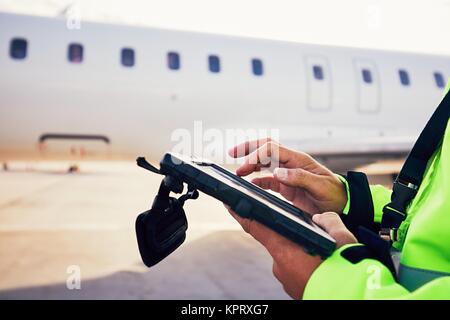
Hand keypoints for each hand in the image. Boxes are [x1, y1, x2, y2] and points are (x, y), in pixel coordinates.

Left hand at [225, 206, 356, 298]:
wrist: (354, 298)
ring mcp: (286, 280)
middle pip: (278, 241)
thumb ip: (328, 221)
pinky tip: (320, 267)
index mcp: (286, 251)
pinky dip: (304, 265)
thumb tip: (320, 219)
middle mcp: (280, 266)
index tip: (229, 204)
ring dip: (300, 252)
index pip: (256, 227)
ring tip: (323, 256)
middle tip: (312, 238)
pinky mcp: (293, 289)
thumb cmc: (346, 271)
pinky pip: (294, 270)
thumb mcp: (342, 238)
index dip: (241, 214)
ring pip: (289, 256)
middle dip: (290, 236)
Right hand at [229, 138, 346, 214]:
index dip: (256, 155)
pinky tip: (250, 184)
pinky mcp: (287, 186)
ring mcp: (288, 174)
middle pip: (266, 148)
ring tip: (238, 172)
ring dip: (251, 164)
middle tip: (232, 153)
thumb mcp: (320, 186)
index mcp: (298, 160)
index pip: (272, 149)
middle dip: (249, 148)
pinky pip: (268, 179)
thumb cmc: (335, 194)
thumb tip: (278, 172)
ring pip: (265, 162)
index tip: (245, 166)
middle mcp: (291, 163)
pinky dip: (257, 180)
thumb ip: (300, 178)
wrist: (344, 206)